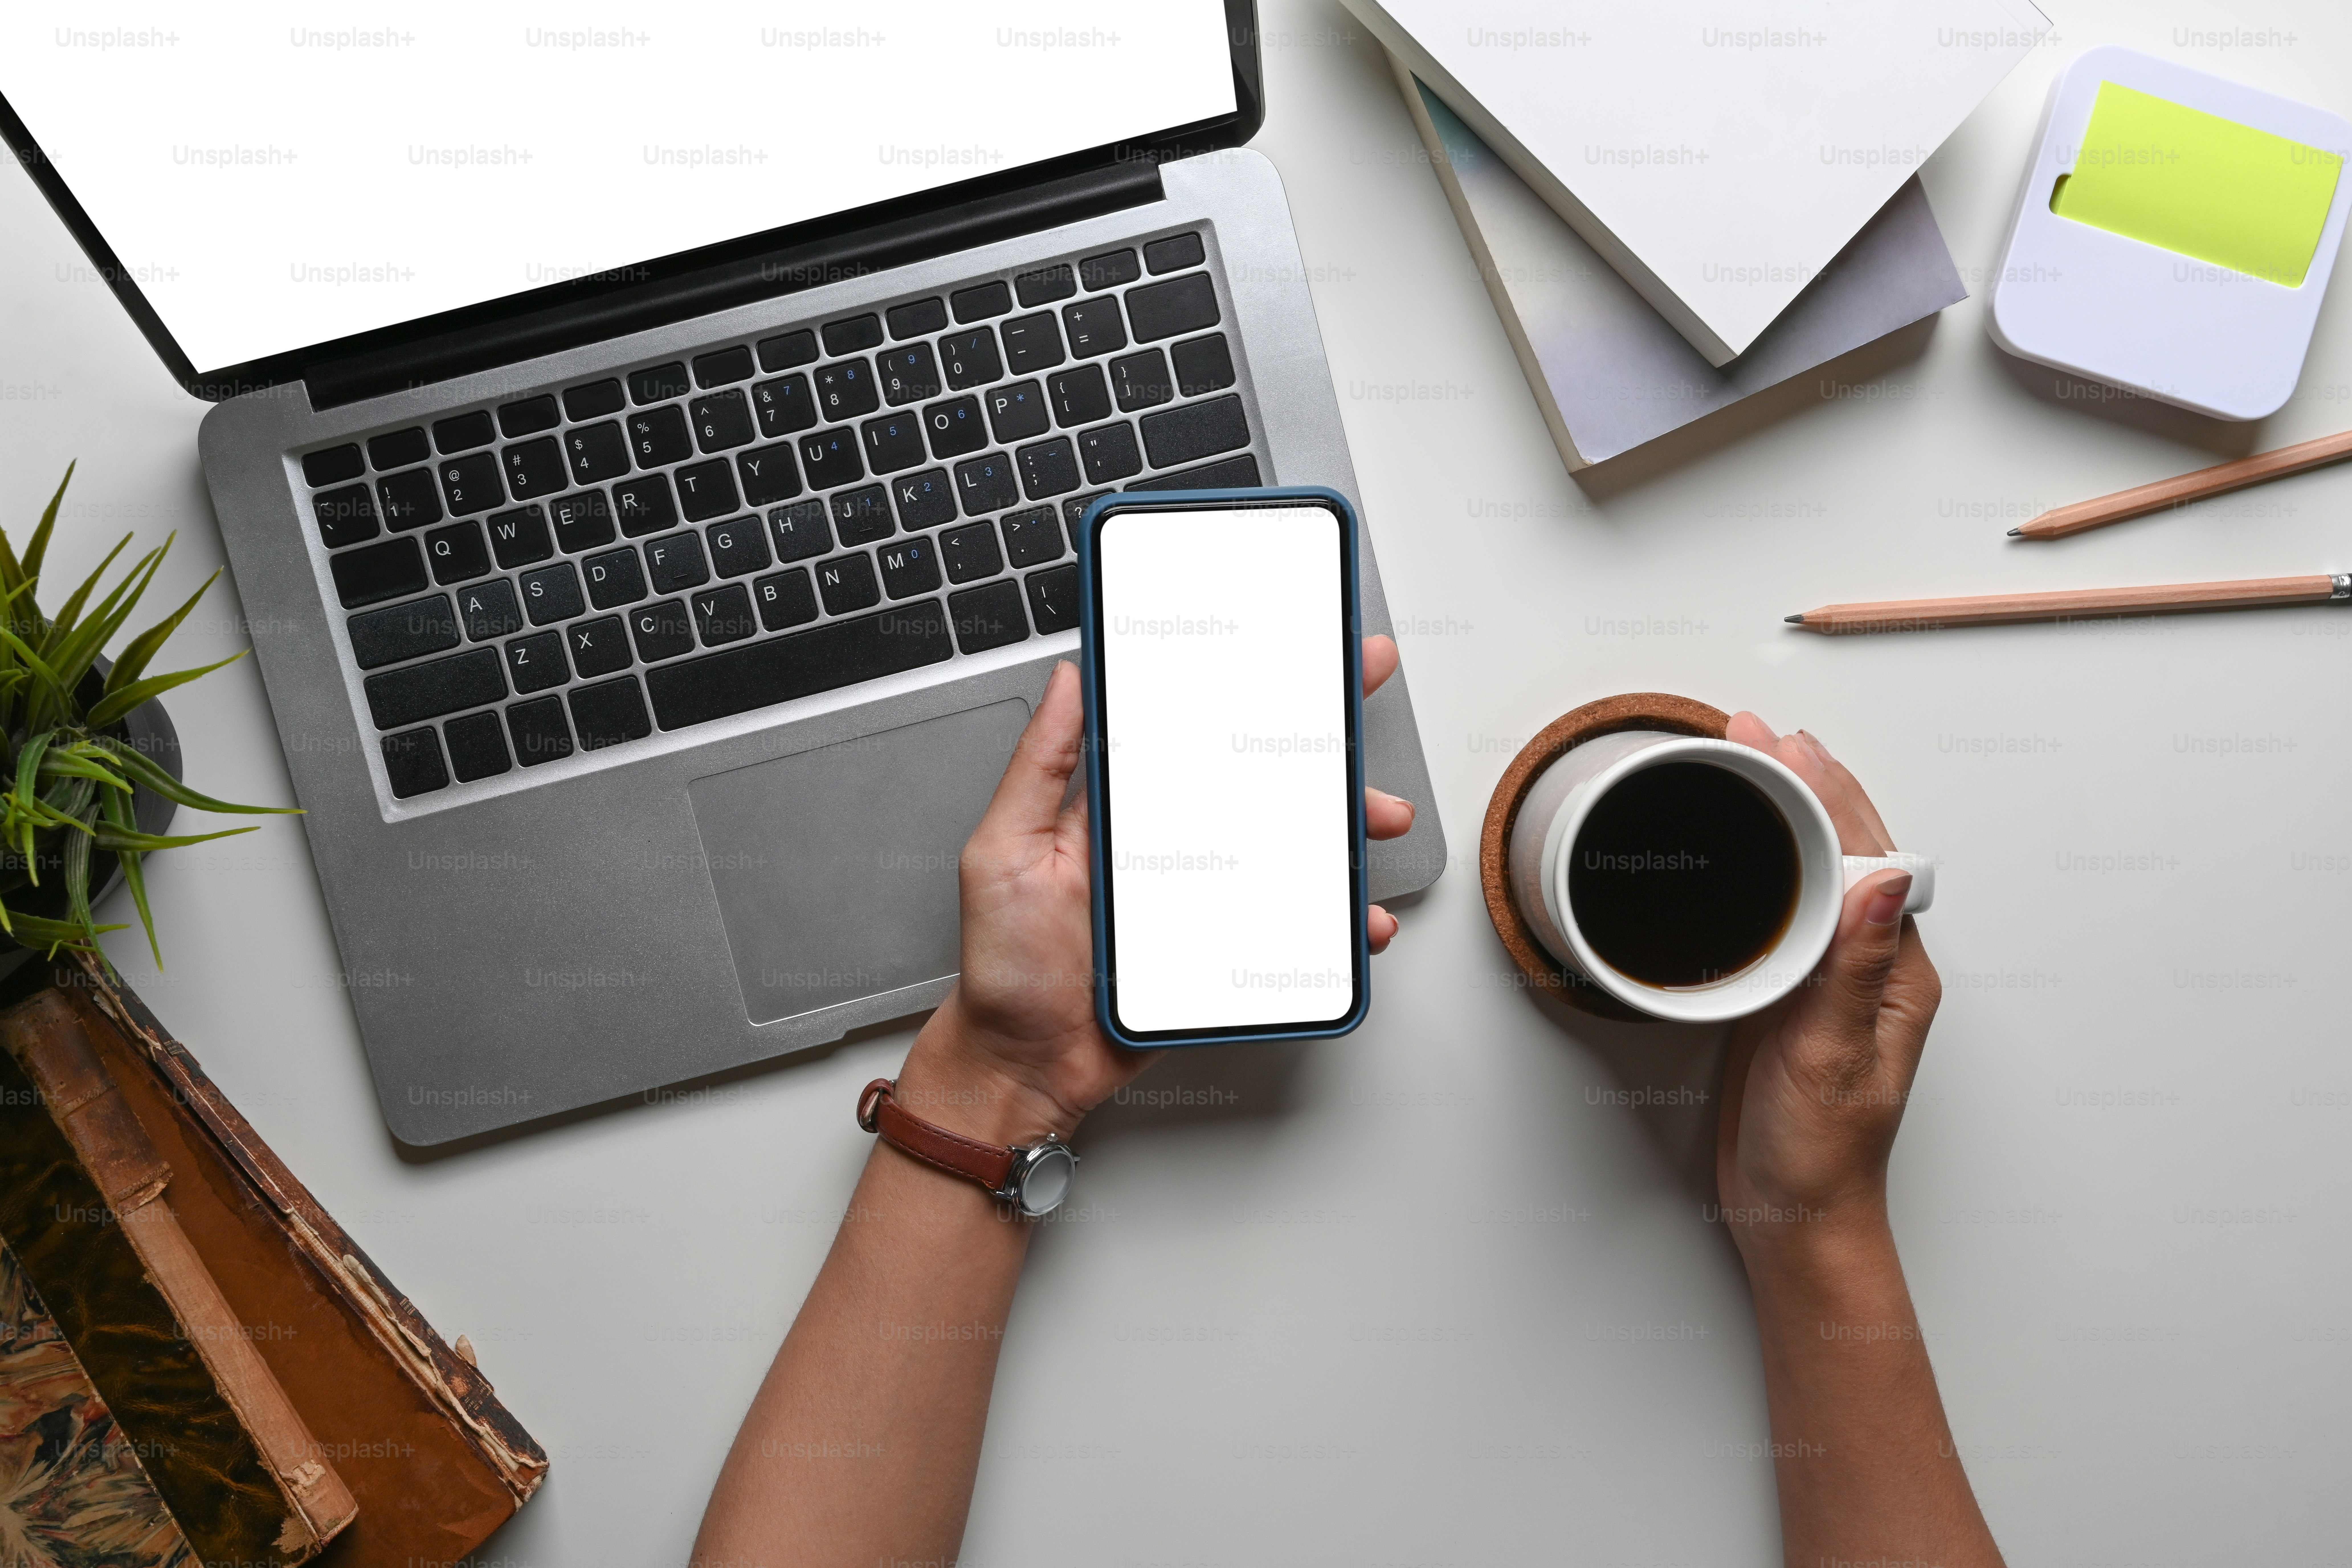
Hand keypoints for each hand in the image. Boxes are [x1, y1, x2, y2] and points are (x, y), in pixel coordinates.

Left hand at [895, 637, 1416, 1144]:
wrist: (1024, 1064)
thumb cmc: (1005, 965)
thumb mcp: (1003, 848)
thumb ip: (1040, 765)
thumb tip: (1066, 679)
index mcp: (1125, 809)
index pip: (1190, 730)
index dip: (1240, 685)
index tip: (1288, 646)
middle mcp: (1171, 846)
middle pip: (1259, 780)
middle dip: (1318, 741)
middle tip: (1358, 704)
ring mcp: (1205, 897)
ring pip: (1293, 850)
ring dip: (1344, 828)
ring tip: (1375, 817)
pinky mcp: (1226, 951)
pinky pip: (1296, 928)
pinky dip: (1338, 922)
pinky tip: (1360, 916)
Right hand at [1714, 716, 1941, 1259]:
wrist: (1793, 1214)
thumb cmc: (1820, 1152)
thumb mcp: (1833, 1057)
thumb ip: (1854, 967)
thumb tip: (1887, 877)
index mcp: (1896, 974)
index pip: (1869, 857)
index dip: (1827, 794)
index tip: (1786, 746)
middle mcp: (1869, 966)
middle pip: (1848, 850)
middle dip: (1806, 784)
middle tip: (1758, 730)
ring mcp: (1829, 977)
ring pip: (1816, 871)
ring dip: (1787, 812)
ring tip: (1753, 759)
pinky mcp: (1789, 993)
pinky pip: (1784, 907)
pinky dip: (1764, 861)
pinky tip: (1742, 842)